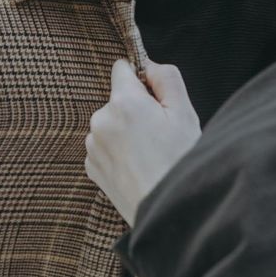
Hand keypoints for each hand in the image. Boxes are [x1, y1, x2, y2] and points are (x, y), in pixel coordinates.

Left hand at [85, 58, 201, 226]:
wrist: (167, 211)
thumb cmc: (180, 161)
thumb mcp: (185, 113)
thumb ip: (166, 78)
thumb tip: (149, 65)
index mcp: (124, 102)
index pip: (122, 68)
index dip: (141, 78)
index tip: (154, 97)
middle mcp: (100, 120)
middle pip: (117, 98)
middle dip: (135, 108)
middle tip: (159, 132)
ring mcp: (92, 145)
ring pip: (110, 123)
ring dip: (125, 131)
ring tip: (149, 153)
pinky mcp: (91, 167)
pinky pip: (104, 146)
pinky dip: (118, 151)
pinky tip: (137, 166)